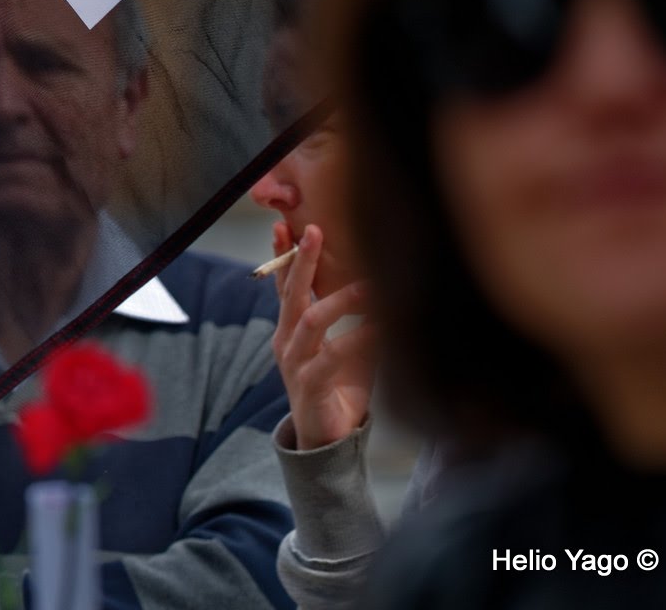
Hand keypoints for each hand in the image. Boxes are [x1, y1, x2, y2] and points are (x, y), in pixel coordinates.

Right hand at [270, 222, 376, 450]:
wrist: (326, 441)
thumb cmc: (337, 389)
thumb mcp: (347, 349)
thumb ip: (356, 322)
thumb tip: (382, 288)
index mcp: (290, 329)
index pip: (283, 285)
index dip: (284, 255)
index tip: (285, 225)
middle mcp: (286, 340)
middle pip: (291, 293)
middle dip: (300, 260)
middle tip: (313, 230)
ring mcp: (294, 362)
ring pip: (311, 320)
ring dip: (339, 299)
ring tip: (368, 284)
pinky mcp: (309, 384)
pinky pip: (332, 355)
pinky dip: (357, 338)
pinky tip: (379, 327)